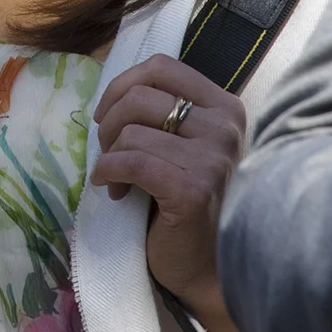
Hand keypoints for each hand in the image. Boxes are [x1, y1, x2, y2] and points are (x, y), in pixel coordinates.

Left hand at [92, 54, 251, 331]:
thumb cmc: (188, 198)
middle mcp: (225, 127)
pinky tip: (112, 189)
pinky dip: (109, 172)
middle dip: (109, 123)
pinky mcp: (193, 189)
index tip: (106, 112)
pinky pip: (131, 163)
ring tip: (116, 178)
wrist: (205, 264)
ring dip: (109, 154)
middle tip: (108, 151)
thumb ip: (163, 111)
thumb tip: (113, 90)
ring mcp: (213, 158)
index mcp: (224, 107)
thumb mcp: (182, 143)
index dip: (123, 84)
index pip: (162, 67)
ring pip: (131, 132)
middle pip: (141, 96)